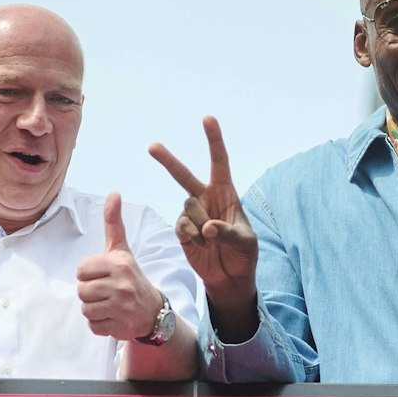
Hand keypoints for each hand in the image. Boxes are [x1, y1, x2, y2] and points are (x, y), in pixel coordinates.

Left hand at [75, 193, 163, 338]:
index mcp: (119, 264)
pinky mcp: (120, 326)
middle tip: (106, 292)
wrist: (153, 311)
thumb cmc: (130, 277)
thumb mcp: (122, 250)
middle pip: (81, 291)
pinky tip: (111, 317)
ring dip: (93, 309)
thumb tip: (114, 193)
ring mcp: (122, 307)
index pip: (81, 270)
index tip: (102, 276)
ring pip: (85, 309)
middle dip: (90, 293)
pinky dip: (99, 324)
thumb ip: (114, 223)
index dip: (88, 274)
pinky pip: (93, 326)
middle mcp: (122, 284)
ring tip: (108, 304)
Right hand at [152, 117, 258, 337]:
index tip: (207, 118)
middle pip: (184, 175)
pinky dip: (193, 237)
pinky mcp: (182, 231)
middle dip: (168, 161)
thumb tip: (207, 228)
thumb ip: (227, 232)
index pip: (219, 162)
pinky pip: (182, 226)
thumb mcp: (245, 242)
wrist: (229, 277)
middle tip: (152, 147)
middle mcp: (206, 199)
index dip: (214, 140)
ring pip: (188, 208)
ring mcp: (192, 214)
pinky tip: (202, 247)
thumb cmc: (244, 255)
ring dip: (202, 225)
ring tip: (214, 240)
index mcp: (226, 193)